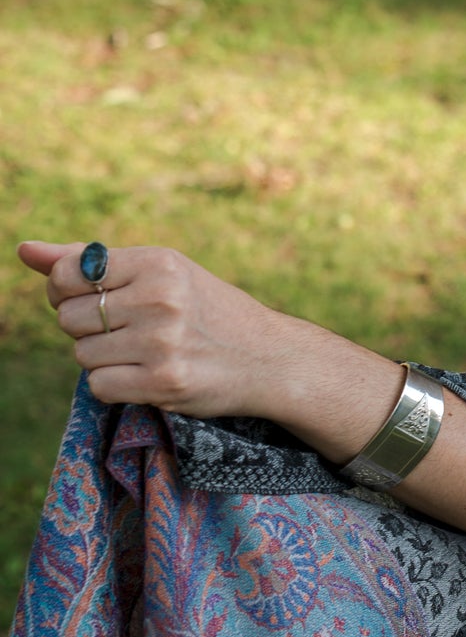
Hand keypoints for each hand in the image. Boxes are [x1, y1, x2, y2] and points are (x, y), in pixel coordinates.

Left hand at [16, 240, 288, 414]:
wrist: (270, 357)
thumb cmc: (207, 310)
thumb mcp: (161, 273)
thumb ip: (90, 262)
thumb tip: (25, 249)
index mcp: (159, 262)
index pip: (68, 273)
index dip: (64, 291)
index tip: (90, 299)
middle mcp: (160, 297)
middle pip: (69, 318)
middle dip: (88, 328)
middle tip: (128, 330)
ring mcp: (162, 341)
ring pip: (82, 355)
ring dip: (103, 360)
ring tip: (143, 353)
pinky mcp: (165, 381)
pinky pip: (99, 386)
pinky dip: (114, 386)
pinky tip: (146, 377)